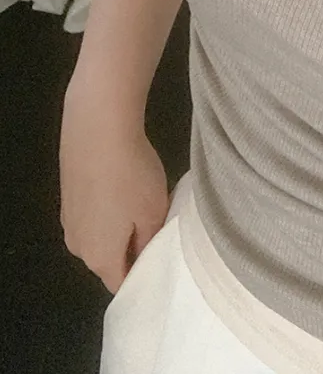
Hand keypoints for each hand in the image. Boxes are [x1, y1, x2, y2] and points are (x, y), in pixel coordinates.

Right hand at [59, 86, 168, 293]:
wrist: (97, 129)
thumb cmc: (131, 175)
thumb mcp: (154, 211)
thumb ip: (150, 242)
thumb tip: (144, 256)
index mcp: (99, 258)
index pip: (122, 284)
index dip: (144, 276)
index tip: (164, 260)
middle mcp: (77, 246)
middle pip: (109, 260)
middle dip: (132, 248)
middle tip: (157, 225)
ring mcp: (68, 220)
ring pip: (99, 236)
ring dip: (118, 227)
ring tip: (141, 201)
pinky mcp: (67, 195)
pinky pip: (91, 214)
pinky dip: (106, 207)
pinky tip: (122, 184)